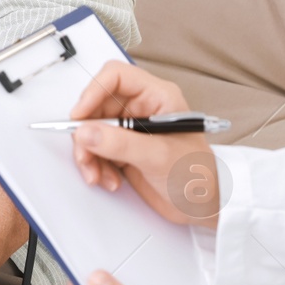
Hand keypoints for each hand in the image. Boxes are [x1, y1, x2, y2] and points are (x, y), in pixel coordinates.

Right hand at [69, 60, 222, 225]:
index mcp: (158, 97)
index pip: (116, 77)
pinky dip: (96, 166)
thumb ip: (120, 144)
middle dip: (87, 132)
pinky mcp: (125, 151)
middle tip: (85, 153)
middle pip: (97, 105)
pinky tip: (109, 179)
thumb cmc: (198, 175)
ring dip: (89, 154)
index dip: (93, 91)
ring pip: (93, 130)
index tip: (80, 116)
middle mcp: (143, 109)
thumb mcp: (158, 156)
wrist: (204, 206)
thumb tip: (87, 132)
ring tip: (97, 174)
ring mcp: (132, 131)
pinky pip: (97, 150)